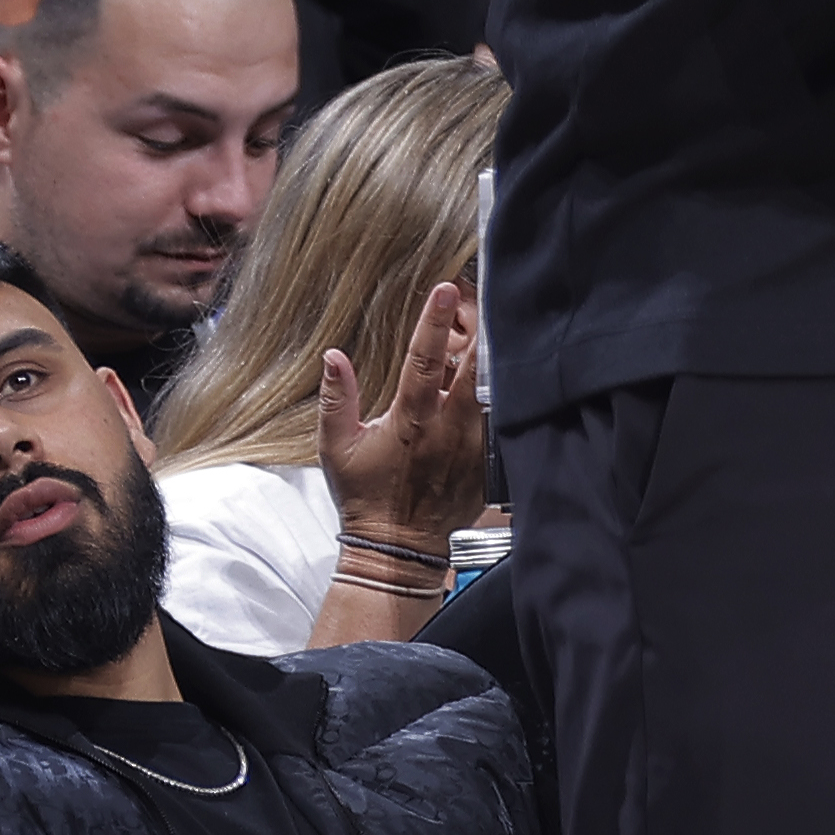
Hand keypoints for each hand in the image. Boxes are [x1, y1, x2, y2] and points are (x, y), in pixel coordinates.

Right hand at [314, 280, 486, 545]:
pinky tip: (499, 365)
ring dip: (490, 350)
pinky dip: (499, 385)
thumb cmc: (364, 495)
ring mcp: (476, 438)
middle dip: (477, 322)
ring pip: (493, 382)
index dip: (436, 321)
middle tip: (473, 294)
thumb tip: (333, 356)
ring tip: (486, 320)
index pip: (426, 359)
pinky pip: (501, 409)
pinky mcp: (491, 454)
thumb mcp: (336, 448)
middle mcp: (451, 424)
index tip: (446, 288)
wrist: (399, 546)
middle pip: (474, 360)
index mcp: (412, 417)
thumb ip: (336, 399)